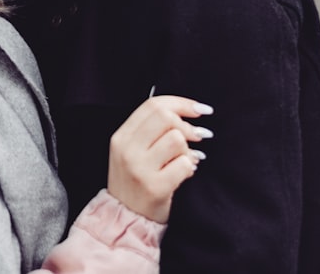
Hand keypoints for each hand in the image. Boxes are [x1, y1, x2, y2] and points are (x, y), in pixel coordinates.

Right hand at [107, 95, 212, 222]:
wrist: (125, 216)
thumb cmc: (134, 180)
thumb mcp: (131, 150)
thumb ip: (150, 129)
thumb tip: (186, 112)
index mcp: (121, 137)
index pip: (152, 105)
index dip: (180, 103)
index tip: (198, 109)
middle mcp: (127, 150)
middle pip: (165, 117)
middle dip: (186, 125)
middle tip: (196, 136)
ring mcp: (139, 168)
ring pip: (176, 140)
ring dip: (187, 150)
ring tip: (184, 159)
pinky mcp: (155, 187)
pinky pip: (184, 165)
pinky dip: (190, 167)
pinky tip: (184, 173)